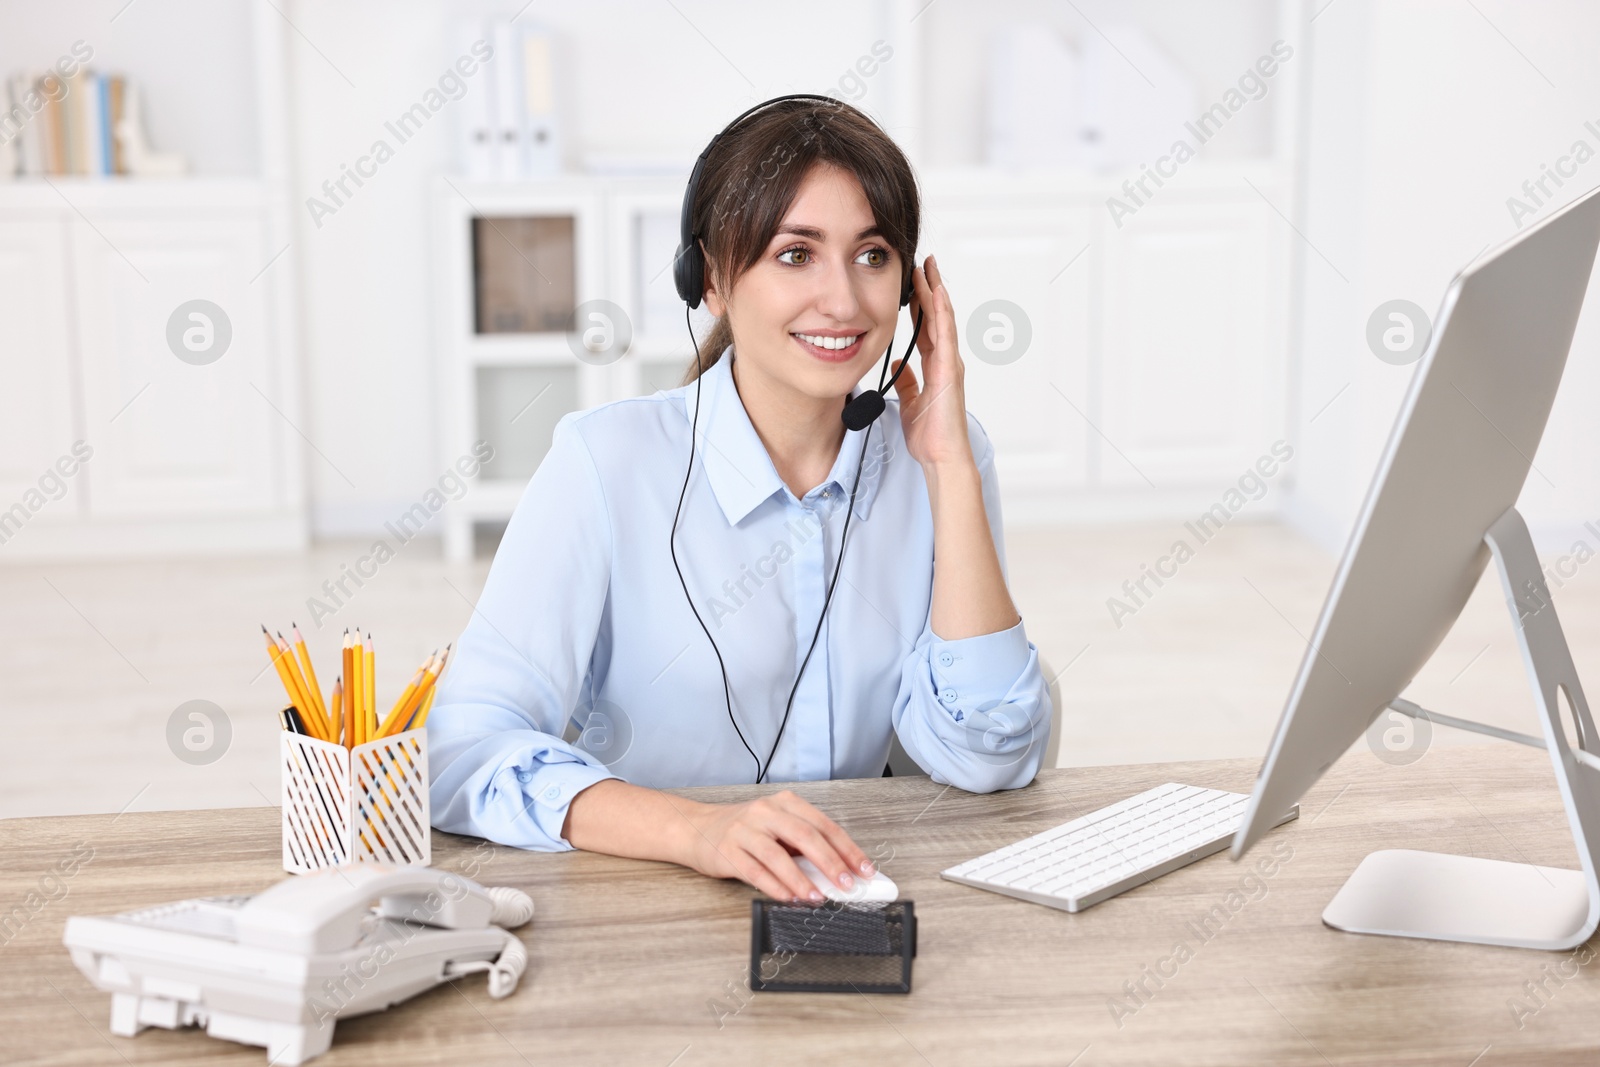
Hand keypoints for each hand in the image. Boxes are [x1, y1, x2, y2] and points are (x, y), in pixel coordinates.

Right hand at [680, 790, 875, 901]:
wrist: (698, 828)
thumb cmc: (745, 831)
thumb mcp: (778, 829)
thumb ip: (804, 846)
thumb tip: (839, 872)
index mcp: (785, 803)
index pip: (824, 825)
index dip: (847, 849)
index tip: (864, 870)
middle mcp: (765, 812)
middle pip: (805, 836)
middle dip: (831, 863)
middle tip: (847, 885)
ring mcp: (744, 830)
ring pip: (778, 856)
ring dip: (801, 880)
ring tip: (817, 897)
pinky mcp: (727, 851)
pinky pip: (755, 871)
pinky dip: (775, 887)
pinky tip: (789, 898)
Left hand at [893, 254, 973, 469]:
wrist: (940, 455)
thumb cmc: (929, 434)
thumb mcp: (910, 401)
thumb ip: (906, 381)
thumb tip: (897, 365)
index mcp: (935, 366)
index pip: (926, 327)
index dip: (920, 303)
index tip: (913, 282)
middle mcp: (945, 360)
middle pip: (936, 316)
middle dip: (929, 288)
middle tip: (922, 262)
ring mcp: (950, 363)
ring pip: (942, 319)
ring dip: (936, 291)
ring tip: (929, 267)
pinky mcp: (950, 370)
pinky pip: (946, 335)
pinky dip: (942, 313)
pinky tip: (937, 294)